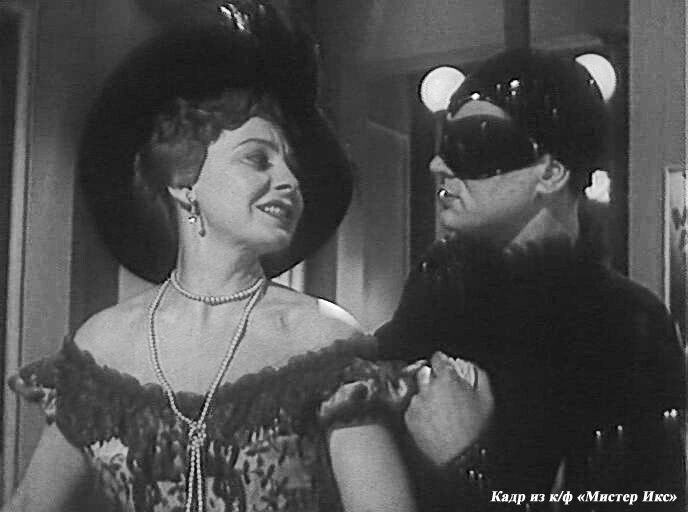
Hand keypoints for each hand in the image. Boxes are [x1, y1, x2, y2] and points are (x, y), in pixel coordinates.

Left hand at [404, 351, 493, 465]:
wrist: (460, 458)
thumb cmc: (475, 429)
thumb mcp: (486, 398)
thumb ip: (478, 376)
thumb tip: (470, 366)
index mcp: (447, 379)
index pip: (437, 357)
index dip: (441, 361)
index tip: (443, 365)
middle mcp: (427, 388)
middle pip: (424, 372)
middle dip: (432, 378)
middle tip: (444, 392)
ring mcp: (416, 403)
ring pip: (418, 392)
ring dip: (426, 396)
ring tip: (440, 413)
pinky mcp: (409, 418)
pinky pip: (413, 409)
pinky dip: (420, 412)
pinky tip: (433, 423)